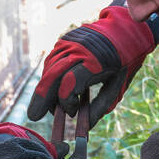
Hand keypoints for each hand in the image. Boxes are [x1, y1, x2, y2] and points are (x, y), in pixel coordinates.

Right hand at [27, 1, 156, 129]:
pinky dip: (49, 77)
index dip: (67, 101)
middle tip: (34, 116)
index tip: (72, 113)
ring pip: (50, 69)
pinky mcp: (65, 40)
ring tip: (48, 106)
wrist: (125, 31)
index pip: (71, 82)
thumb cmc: (123, 64)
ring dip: (45, 89)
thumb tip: (84, 128)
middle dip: (41, 98)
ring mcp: (70, 42)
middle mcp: (80, 49)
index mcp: (97, 61)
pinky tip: (51, 90)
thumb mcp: (116, 88)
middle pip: (54, 75)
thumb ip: (99, 108)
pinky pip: (52, 61)